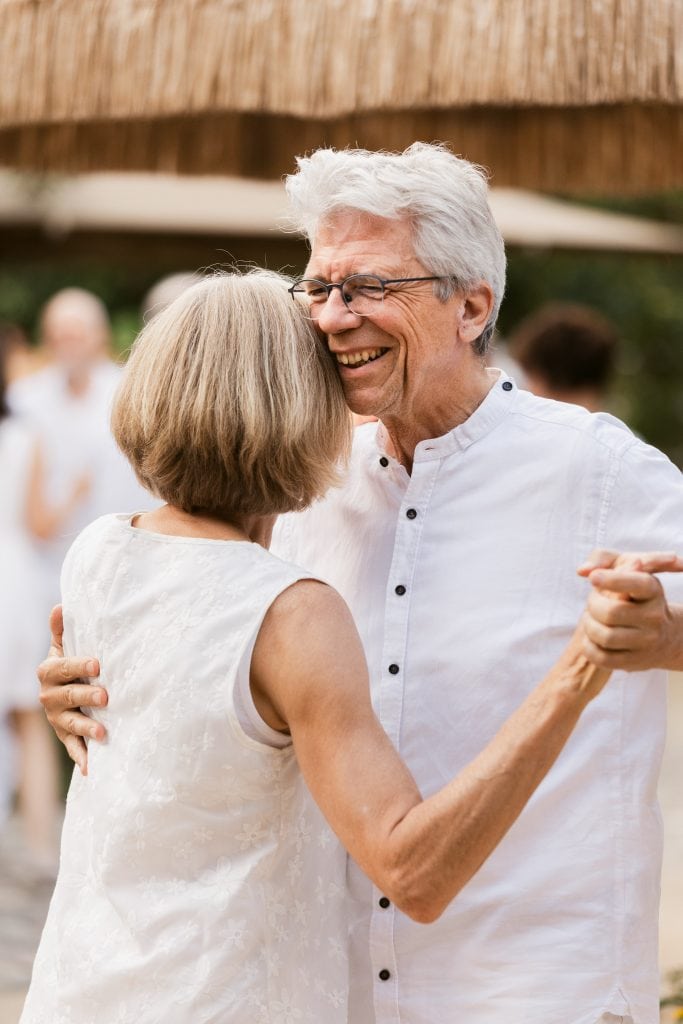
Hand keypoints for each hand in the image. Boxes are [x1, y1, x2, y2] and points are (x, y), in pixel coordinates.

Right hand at [37, 605, 107, 774]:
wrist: (64, 690)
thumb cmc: (70, 665)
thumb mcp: (63, 647)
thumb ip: (61, 630)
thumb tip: (61, 606)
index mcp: (49, 671)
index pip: (63, 668)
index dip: (78, 665)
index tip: (97, 664)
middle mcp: (49, 696)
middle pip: (68, 696)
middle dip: (86, 696)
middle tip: (106, 695)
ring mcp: (57, 718)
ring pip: (71, 724)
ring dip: (87, 727)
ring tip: (104, 732)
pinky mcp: (66, 736)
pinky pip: (73, 748)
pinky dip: (82, 758)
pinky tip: (91, 768)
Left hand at [577, 550, 682, 670]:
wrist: (660, 636)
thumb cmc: (630, 595)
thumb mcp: (624, 569)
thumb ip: (603, 559)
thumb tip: (584, 570)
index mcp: (653, 590)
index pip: (636, 583)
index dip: (613, 580)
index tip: (593, 578)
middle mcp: (654, 616)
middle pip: (611, 612)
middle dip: (592, 605)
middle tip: (592, 602)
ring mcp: (647, 642)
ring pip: (604, 636)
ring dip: (589, 626)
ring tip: (591, 620)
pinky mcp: (635, 662)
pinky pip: (602, 658)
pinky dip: (589, 647)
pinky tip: (592, 638)